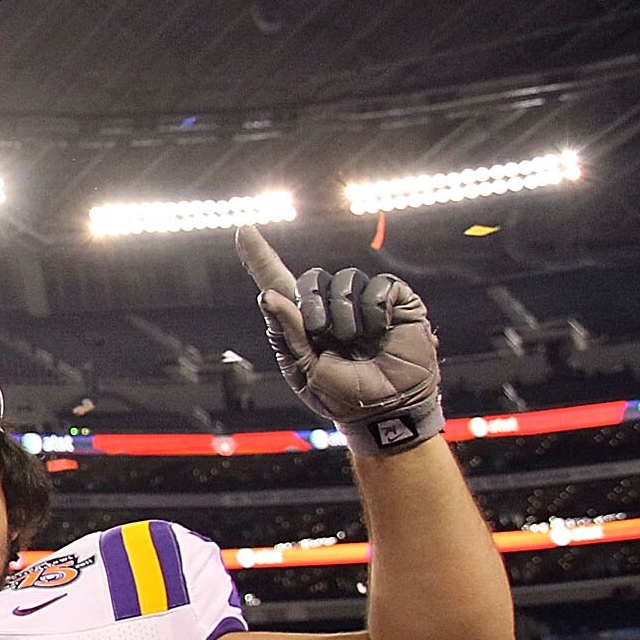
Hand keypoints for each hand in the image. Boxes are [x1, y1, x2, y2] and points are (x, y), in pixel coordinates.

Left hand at [235, 227, 444, 452]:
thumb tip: (268, 296)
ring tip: (355, 342)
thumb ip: (288, 333)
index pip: (277, 281)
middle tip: (323, 335)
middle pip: (310, 278)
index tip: (244, 229)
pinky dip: (373, 310)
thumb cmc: (344, 396)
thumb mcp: (306, 371)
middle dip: (311, 306)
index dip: (259, 256)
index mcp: (303, 322)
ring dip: (345, 314)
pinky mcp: (395, 300)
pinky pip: (377, 285)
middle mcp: (332, 306)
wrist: (386, 410)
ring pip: (344, 279)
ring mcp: (364, 301)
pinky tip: (379, 331)